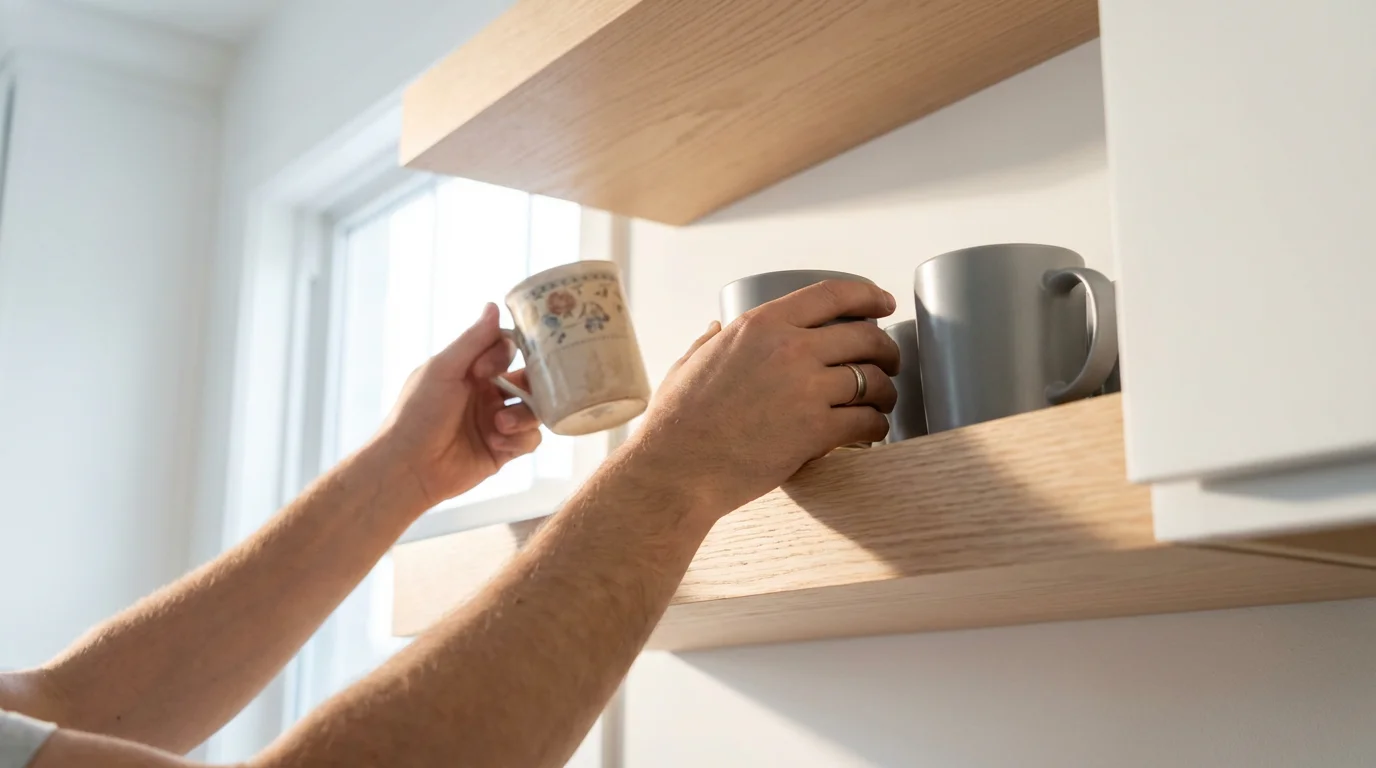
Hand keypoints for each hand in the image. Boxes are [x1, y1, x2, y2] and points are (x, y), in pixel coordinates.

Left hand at [370, 303, 542, 510]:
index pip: (507, 349)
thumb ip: (472, 340)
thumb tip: (493, 304)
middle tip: (517, 391)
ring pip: (535, 410)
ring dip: (524, 415)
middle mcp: (488, 393)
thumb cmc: (417, 414)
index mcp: (471, 370)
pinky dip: (519, 440)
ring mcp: (498, 422)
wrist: (408, 467)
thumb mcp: (443, 369)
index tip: (486, 370)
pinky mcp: (504, 450)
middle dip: (531, 385)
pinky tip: (496, 443)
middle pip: (530, 379)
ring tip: (499, 424)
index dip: (505, 355)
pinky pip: (530, 440)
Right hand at [623, 280, 900, 517]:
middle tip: (889, 364)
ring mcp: (805, 389)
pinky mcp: (815, 431)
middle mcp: (789, 349)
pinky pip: (867, 421)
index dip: (868, 295)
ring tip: (881, 403)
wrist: (676, 470)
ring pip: (872, 380)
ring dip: (885, 392)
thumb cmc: (676, 421)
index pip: (831, 294)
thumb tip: (715, 327)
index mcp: (761, 325)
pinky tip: (871, 432)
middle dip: (886, 350)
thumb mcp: (689, 364)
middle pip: (864, 337)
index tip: (885, 304)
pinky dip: (876, 426)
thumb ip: (709, 341)